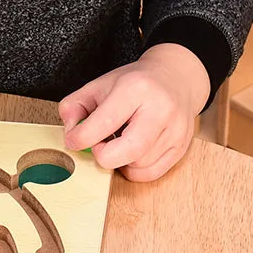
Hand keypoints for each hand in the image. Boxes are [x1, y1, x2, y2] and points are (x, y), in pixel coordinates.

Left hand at [58, 44, 209, 181]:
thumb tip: (70, 133)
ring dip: (119, 160)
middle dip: (102, 155)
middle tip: (99, 143)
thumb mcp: (98, 85)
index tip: (75, 138)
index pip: (102, 125)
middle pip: (125, 152)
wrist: (176, 78)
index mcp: (135, 89)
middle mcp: (160, 110)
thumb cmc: (135, 83)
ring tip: (119, 140)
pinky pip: (150, 174)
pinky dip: (133, 169)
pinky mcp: (181, 147)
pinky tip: (130, 152)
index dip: (79, 138)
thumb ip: (73, 106)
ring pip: (136, 165)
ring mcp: (175, 130)